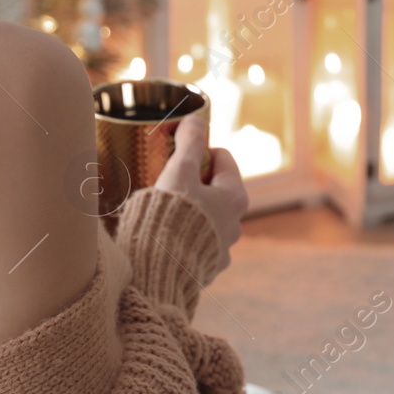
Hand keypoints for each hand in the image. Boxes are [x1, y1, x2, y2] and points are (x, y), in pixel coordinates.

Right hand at [155, 113, 247, 274]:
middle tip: (164, 184)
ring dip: (187, 212)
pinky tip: (161, 237)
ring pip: (205, 218)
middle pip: (214, 189)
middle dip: (191, 184)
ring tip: (159, 213)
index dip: (198, 152)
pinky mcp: (204, 269)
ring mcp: (221, 250)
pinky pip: (194, 244)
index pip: (222, 158)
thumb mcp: (179, 172)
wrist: (158, 273)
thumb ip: (189, 143)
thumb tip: (194, 119)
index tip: (176, 157)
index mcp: (234, 197)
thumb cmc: (170, 217)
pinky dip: (181, 236)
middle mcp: (235, 225)